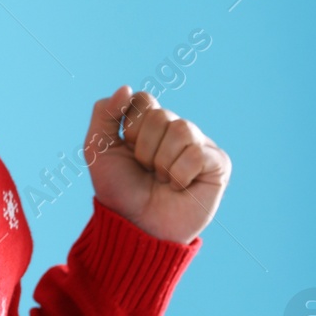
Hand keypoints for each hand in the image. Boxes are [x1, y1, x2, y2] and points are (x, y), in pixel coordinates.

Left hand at [83, 87, 229, 244]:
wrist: (136, 227)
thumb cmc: (119, 191)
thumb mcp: (98, 150)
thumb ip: (104, 114)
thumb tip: (126, 88)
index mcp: (151, 123)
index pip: (144, 99)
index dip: (130, 128)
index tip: (128, 151)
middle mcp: (177, 129)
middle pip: (160, 115)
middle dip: (143, 149)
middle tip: (146, 171)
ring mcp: (200, 144)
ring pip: (181, 130)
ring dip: (161, 163)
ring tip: (162, 180)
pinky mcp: (217, 164)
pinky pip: (196, 153)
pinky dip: (179, 175)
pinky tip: (179, 188)